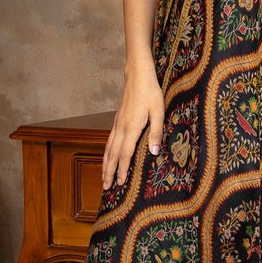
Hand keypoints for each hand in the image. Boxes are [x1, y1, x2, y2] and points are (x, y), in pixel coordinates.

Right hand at [102, 62, 164, 189]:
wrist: (137, 76)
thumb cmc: (150, 93)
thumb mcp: (158, 112)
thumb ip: (156, 132)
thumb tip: (154, 152)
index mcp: (132, 128)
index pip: (125, 154)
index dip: (123, 170)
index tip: (121, 183)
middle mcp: (121, 128)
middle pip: (112, 154)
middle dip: (109, 172)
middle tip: (105, 187)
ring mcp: (117, 124)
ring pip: (108, 148)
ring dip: (105, 164)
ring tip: (103, 176)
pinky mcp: (117, 120)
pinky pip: (109, 140)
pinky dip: (106, 152)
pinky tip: (107, 157)